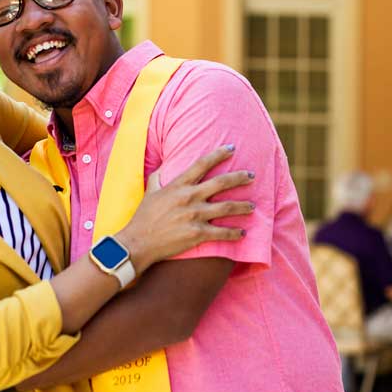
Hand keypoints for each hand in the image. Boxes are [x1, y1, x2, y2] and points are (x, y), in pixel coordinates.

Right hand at [116, 145, 254, 272]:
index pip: (202, 164)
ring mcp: (194, 216)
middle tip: (252, 176)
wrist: (138, 242)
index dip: (219, 154)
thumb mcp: (150, 191)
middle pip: (222, 183)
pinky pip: (222, 232)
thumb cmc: (143, 217)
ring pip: (227, 207)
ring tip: (253, 206)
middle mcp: (189, 197)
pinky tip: (242, 233)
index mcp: (179, 185)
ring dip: (243, 206)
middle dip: (240, 178)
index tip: (232, 148)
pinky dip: (234, 233)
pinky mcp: (197, 234)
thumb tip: (164, 167)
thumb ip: (159, 177)